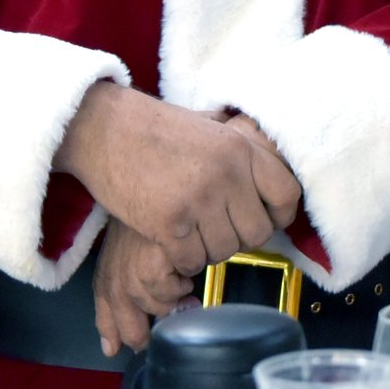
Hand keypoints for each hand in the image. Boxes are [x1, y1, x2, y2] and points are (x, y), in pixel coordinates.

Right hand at [56, 84, 301, 274]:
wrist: (102, 127)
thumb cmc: (154, 128)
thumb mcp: (209, 126)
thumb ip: (242, 149)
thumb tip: (273, 174)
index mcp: (240, 147)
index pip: (287, 195)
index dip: (277, 215)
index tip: (261, 218)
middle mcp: (227, 173)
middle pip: (257, 233)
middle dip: (237, 238)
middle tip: (214, 228)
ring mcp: (198, 199)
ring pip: (224, 252)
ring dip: (207, 250)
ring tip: (189, 231)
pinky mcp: (169, 222)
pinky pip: (191, 262)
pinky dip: (181, 260)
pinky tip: (169, 240)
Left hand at [93, 219, 200, 356]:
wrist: (152, 191)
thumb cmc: (140, 228)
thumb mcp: (121, 263)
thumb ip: (115, 307)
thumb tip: (109, 350)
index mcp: (104, 284)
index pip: (108, 326)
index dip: (124, 338)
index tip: (141, 342)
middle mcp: (114, 286)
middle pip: (135, 335)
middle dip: (157, 326)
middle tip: (170, 307)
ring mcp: (132, 279)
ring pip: (162, 311)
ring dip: (176, 295)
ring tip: (177, 272)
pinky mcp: (151, 271)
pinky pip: (175, 293)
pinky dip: (183, 279)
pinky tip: (181, 262)